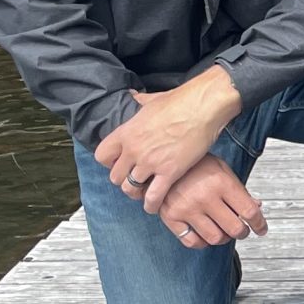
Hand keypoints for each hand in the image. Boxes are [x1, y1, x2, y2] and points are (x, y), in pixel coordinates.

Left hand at [93, 68, 241, 209]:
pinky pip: (153, 196)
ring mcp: (150, 163)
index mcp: (126, 132)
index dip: (110, 162)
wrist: (202, 107)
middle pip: (115, 177)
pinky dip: (152, 204)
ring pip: (130, 189)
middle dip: (123, 180)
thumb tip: (132, 96)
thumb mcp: (150, 99)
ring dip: (136, 193)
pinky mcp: (169, 172)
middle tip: (134, 179)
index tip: (120, 162)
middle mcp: (134, 150)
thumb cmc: (179, 101)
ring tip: (143, 193)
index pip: (102, 156)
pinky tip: (153, 206)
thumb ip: (137, 102)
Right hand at [158, 155, 267, 247]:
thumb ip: (239, 189)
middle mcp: (205, 197)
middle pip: (235, 229)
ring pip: (216, 238)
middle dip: (243, 232)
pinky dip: (202, 242)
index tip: (261, 228)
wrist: (161, 159)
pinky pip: (192, 242)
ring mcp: (187, 208)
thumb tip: (257, 206)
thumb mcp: (221, 168)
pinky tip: (205, 234)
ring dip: (224, 238)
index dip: (259, 224)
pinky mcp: (171, 217)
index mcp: (222, 182)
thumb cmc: (195, 164)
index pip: (249, 211)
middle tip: (242, 230)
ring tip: (224, 231)